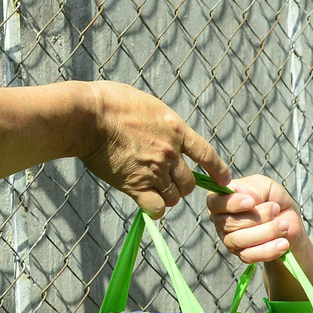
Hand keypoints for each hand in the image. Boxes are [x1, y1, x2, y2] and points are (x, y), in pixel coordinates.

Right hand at [79, 82, 227, 217]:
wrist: (88, 116)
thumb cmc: (110, 103)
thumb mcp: (148, 105)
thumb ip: (161, 123)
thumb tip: (163, 130)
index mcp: (176, 129)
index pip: (207, 154)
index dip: (218, 170)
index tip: (223, 179)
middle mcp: (170, 153)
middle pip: (189, 183)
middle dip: (181, 186)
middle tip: (168, 183)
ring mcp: (154, 170)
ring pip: (173, 197)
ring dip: (166, 197)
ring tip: (152, 191)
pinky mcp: (135, 185)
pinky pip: (156, 208)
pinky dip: (154, 210)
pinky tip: (147, 204)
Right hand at [207, 174, 305, 262]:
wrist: (288, 219)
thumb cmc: (272, 198)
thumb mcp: (266, 186)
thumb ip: (253, 189)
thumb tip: (239, 192)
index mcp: (221, 199)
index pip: (215, 203)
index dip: (232, 204)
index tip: (251, 202)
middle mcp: (220, 220)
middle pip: (229, 223)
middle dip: (257, 216)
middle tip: (276, 208)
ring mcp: (229, 239)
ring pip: (239, 240)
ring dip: (265, 232)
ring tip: (284, 225)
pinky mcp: (242, 254)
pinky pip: (249, 256)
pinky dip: (268, 250)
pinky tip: (283, 243)